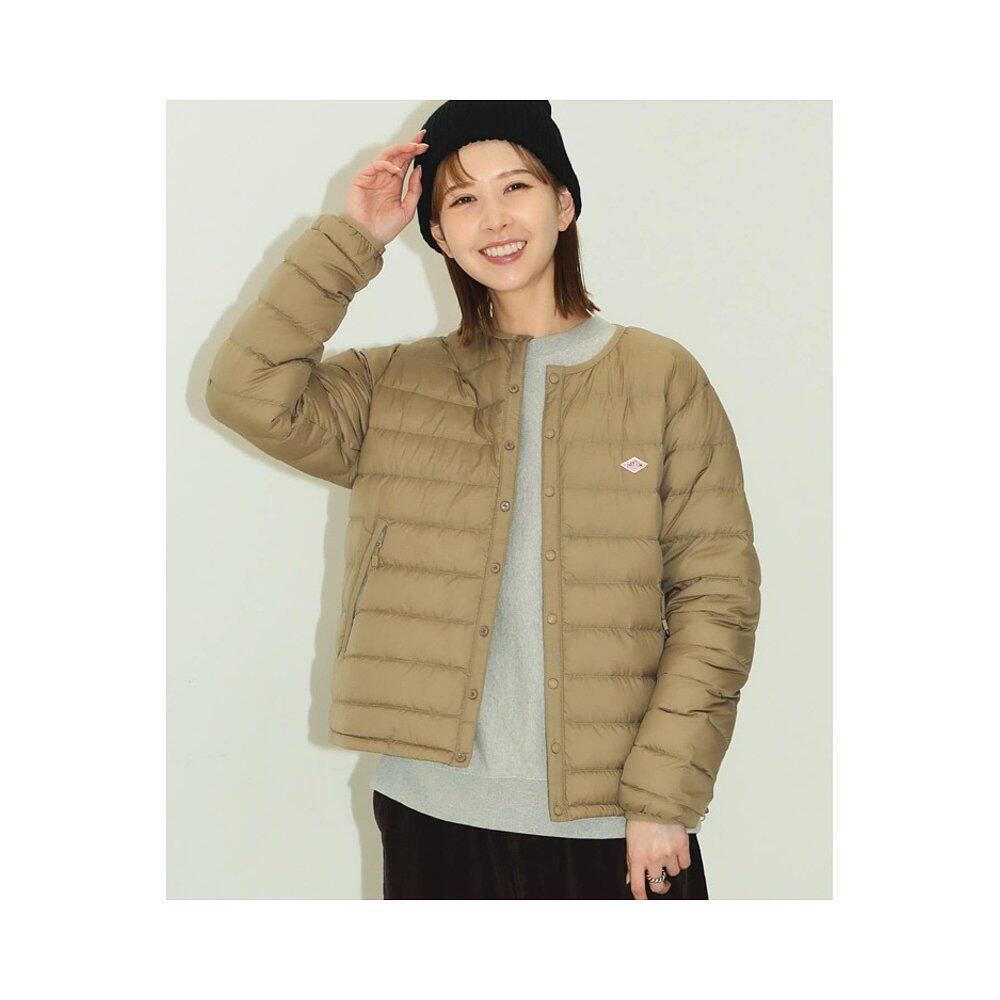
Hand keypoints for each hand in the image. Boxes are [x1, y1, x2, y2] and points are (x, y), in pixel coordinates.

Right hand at [344, 128, 428, 247]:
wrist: (369, 237)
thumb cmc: (386, 228)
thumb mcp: (407, 209)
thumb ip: (414, 190)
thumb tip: (419, 169)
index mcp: (394, 184)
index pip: (406, 163)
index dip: (414, 152)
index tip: (426, 144)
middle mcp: (384, 177)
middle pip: (398, 155)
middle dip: (410, 146)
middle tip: (422, 139)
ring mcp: (373, 177)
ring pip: (387, 156)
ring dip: (401, 149)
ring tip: (413, 147)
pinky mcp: (362, 178)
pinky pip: (376, 165)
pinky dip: (388, 165)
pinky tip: (398, 170)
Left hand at [625, 817, 690, 898]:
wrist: (655, 802)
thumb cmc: (640, 819)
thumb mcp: (630, 841)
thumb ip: (630, 862)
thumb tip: (630, 878)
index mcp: (637, 857)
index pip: (638, 887)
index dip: (641, 899)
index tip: (643, 902)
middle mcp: (653, 858)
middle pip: (658, 885)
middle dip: (660, 886)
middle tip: (660, 880)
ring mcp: (669, 853)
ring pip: (673, 873)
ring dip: (670, 867)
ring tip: (667, 853)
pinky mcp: (682, 846)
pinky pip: (685, 864)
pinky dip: (682, 860)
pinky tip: (677, 851)